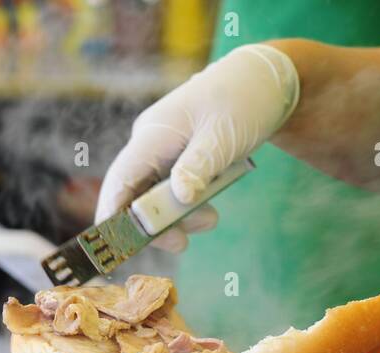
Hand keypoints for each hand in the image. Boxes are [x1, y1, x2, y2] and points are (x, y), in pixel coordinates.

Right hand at [96, 43, 299, 251]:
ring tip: (211, 220)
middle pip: (135, 194)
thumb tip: (179, 196)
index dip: (112, 213)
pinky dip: (190, 206)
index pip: (121, 179)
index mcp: (153, 134)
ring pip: (156, 197)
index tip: (113, 245)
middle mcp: (151, 144)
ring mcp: (165, 152)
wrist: (267, 80)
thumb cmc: (243, 98)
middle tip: (180, 243)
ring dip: (179, 217)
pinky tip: (209, 213)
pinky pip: (174, 191)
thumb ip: (198, 166)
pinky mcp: (181, 159)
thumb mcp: (223, 134)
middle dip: (154, 224)